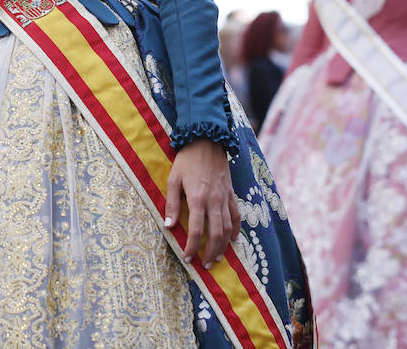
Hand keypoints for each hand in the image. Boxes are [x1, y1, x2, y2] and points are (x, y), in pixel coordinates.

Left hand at [164, 138, 241, 264]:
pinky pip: (237, 215)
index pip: (197, 230)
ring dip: (223, 246)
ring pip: (228, 228)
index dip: (192, 246)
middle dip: (209, 252)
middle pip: (215, 233)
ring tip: (216, 258)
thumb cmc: (187, 160)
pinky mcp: (232, 193)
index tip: (187, 257)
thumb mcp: (173, 180)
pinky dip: (236, 229)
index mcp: (198, 198)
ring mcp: (225, 197)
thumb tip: (169, 226)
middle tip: (203, 265)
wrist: (207, 140)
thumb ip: (172, 204)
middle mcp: (214, 200)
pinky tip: (232, 240)